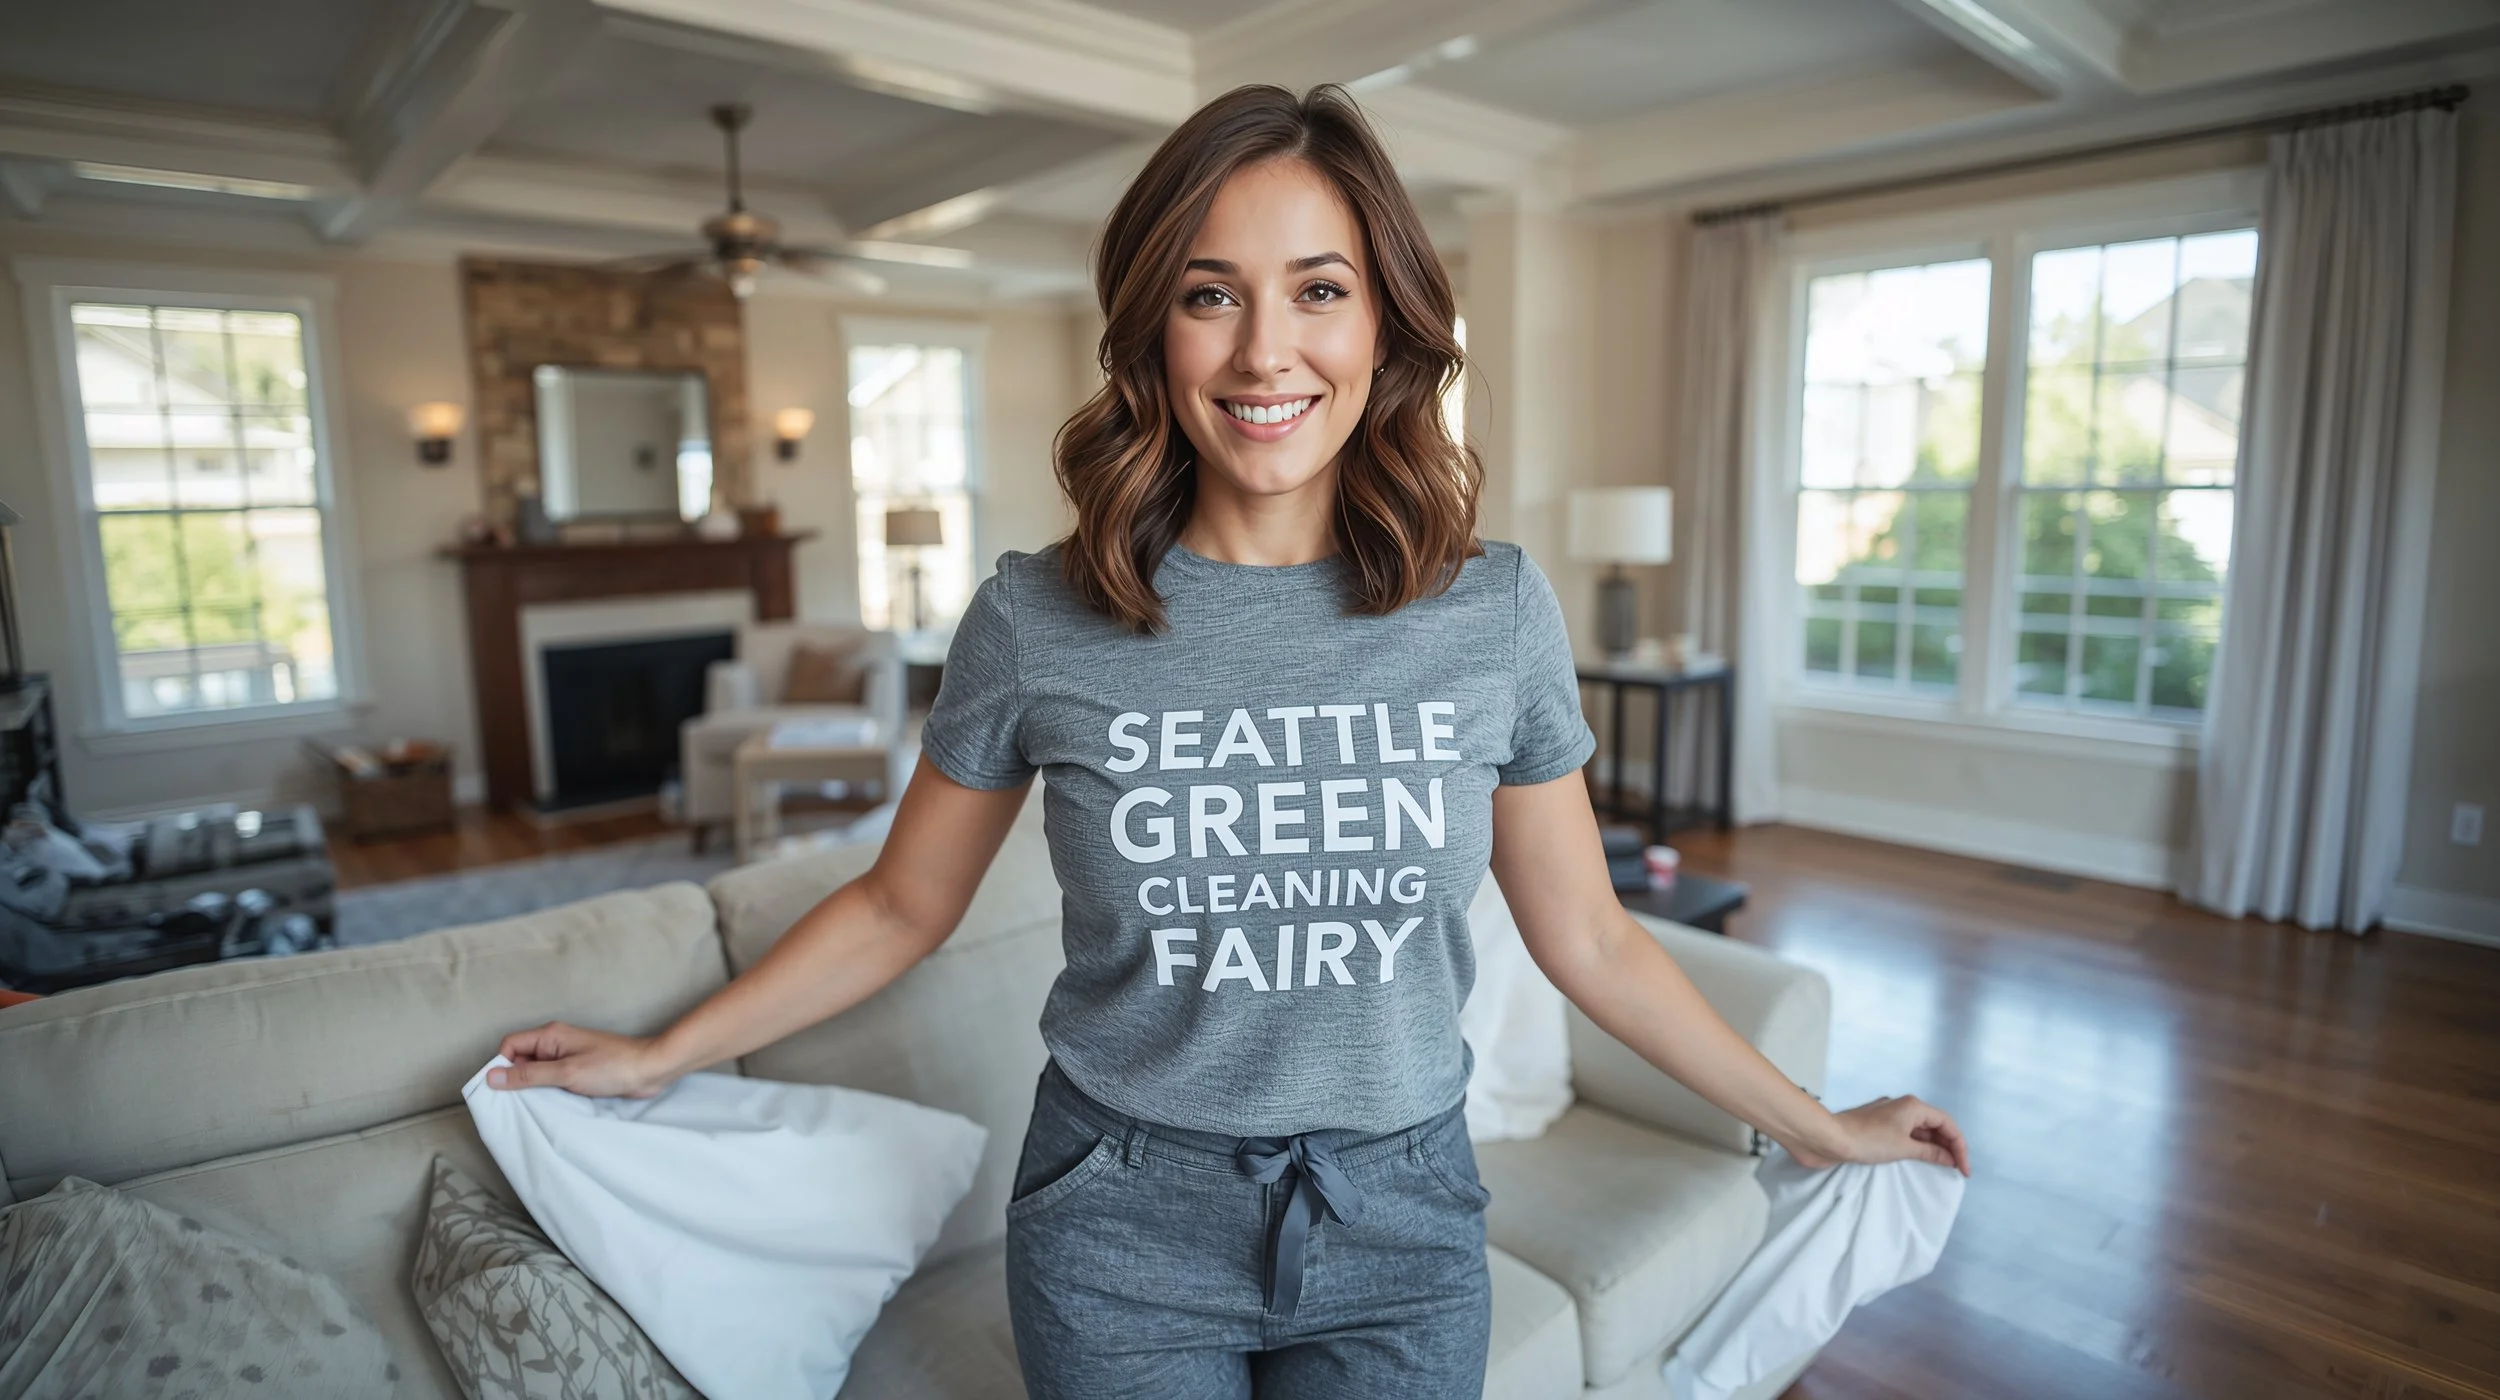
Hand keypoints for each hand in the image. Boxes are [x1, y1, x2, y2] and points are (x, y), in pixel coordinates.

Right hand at [487, 1021, 673, 1098]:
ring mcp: (568, 1057)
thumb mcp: (566, 1073)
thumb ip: (528, 1075)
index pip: (510, 1045)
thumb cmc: (612, 1066)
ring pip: (536, 1072)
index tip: (499, 1089)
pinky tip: (548, 1106)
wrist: (650, 1070)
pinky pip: (552, 1080)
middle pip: (521, 1059)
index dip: (501, 1065)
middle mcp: (556, 1043)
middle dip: (514, 1079)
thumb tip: (492, 1076)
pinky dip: (547, 1091)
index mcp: (550, 1035)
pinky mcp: (578, 1071)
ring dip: (531, 1088)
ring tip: (530, 1107)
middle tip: (512, 1104)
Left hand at [1793, 1095, 1970, 1176]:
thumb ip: (1930, 1152)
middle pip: (1935, 1125)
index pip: (1947, 1123)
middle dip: (1948, 1146)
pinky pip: (1904, 1135)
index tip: (1963, 1169)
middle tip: (1955, 1170)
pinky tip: (1917, 1161)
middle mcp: (1902, 1106)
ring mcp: (1888, 1115)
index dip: (1959, 1146)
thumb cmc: (1865, 1140)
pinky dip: (1915, 1147)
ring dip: (1932, 1147)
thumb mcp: (1904, 1148)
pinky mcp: (1876, 1126)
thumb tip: (1949, 1158)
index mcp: (1913, 1105)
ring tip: (1940, 1168)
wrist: (1828, 1138)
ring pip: (1919, 1130)